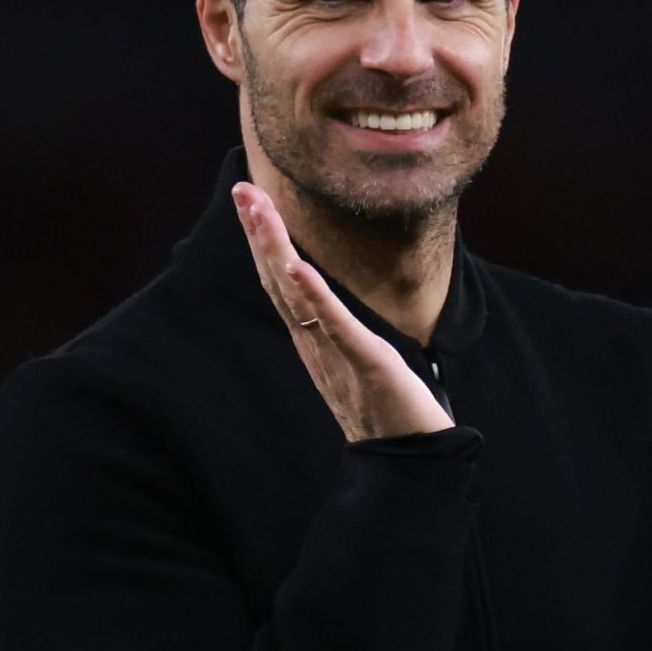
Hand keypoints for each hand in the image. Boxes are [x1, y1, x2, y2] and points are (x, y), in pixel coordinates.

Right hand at [231, 183, 453, 442]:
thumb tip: (324, 301)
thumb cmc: (388, 409)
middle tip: (242, 187)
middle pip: (277, 280)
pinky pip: (335, 326)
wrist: (409, 462)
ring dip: (275, 249)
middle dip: (259, 232)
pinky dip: (314, 295)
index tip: (250, 197)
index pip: (281, 281)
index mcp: (314, 339)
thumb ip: (336, 331)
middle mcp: (315, 344)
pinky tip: (297, 267)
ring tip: (259, 209)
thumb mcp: (355, 358)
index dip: (263, 239)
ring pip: (296, 295)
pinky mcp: (365, 363)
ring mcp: (335, 353)